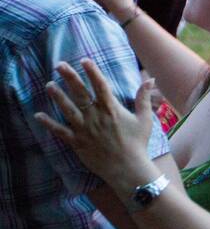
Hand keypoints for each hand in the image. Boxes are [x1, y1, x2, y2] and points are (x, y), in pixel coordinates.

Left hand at [36, 59, 154, 190]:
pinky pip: (59, 131)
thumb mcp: (144, 119)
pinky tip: (39, 115)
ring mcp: (84, 129)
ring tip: (49, 84)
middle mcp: (96, 116)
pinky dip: (48, 123)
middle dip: (69, 77)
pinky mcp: (77, 142)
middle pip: (80, 93)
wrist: (127, 168)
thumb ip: (144, 98)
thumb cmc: (138, 143)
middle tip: (59, 65)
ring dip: (57, 96)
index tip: (84, 60)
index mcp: (112, 109)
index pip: (100, 85)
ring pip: (67, 109)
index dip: (92, 71)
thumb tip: (151, 79)